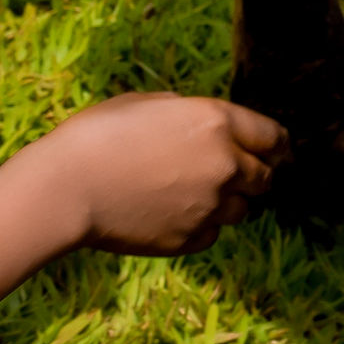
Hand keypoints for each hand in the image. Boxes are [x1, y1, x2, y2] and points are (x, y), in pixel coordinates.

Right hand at [7, 94, 285, 270]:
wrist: (66, 187)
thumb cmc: (100, 135)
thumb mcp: (153, 104)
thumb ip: (192, 115)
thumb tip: (208, 127)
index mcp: (217, 121)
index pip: (273, 136)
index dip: (277, 145)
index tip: (277, 151)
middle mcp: (224, 164)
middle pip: (265, 177)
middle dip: (257, 175)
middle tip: (243, 177)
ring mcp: (209, 205)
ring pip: (243, 210)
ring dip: (230, 203)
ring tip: (200, 197)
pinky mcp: (189, 239)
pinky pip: (212, 235)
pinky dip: (204, 227)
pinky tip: (179, 217)